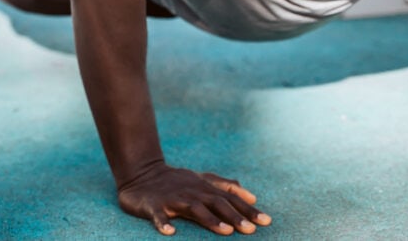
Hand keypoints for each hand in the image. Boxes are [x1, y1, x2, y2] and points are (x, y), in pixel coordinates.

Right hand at [117, 163, 271, 235]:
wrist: (141, 174)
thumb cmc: (176, 181)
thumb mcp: (202, 180)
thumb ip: (226, 186)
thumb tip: (251, 196)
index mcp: (204, 188)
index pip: (230, 198)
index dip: (248, 209)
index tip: (266, 221)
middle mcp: (192, 192)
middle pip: (217, 203)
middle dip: (235, 216)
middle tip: (252, 230)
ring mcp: (173, 199)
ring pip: (194, 208)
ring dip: (209, 220)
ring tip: (226, 231)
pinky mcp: (154, 206)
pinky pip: (158, 215)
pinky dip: (163, 223)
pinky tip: (170, 232)